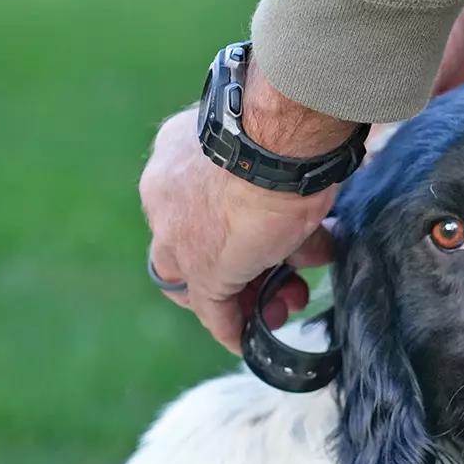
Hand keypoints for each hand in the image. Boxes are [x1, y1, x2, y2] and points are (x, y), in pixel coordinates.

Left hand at [139, 62, 357, 352]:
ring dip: (254, 294)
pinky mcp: (201, 269)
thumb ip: (269, 167)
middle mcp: (167, 191)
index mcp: (178, 151)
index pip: (189, 205)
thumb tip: (296, 191)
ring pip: (210, 277)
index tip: (261, 238)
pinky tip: (249, 339)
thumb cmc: (286, 124)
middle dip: (239, 267)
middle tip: (278, 278)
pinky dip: (231, 327)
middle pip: (196, 244)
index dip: (225, 228)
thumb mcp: (271, 143)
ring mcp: (179, 233)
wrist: (278, 136)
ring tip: (292, 299)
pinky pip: (211, 309)